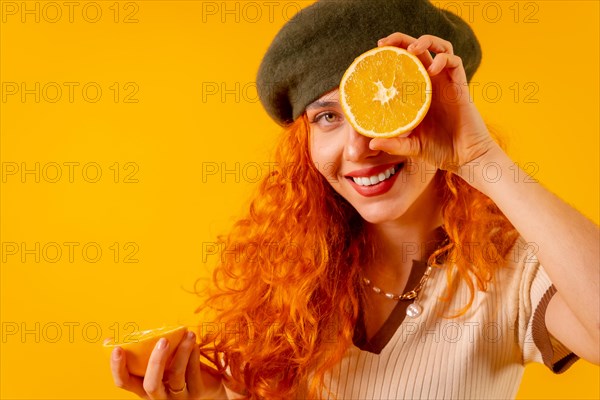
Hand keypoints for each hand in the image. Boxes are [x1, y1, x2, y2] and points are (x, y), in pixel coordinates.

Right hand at [110, 330, 219, 398]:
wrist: (207, 385)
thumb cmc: (177, 367)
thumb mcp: (161, 362)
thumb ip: (147, 351)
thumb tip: (126, 331)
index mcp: (144, 388)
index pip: (125, 383)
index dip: (117, 368)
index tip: (117, 348)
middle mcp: (159, 396)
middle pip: (151, 385)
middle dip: (156, 361)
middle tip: (163, 340)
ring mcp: (178, 397)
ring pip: (176, 375)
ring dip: (182, 351)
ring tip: (189, 334)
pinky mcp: (197, 393)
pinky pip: (193, 372)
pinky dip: (193, 355)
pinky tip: (194, 343)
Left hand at [369, 32, 498, 171]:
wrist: (466, 158)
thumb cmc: (440, 151)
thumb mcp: (411, 147)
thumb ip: (394, 143)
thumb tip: (372, 144)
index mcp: (419, 92)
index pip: (405, 63)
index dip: (392, 53)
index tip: (376, 51)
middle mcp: (432, 83)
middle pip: (420, 49)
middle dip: (402, 40)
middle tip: (385, 42)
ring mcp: (447, 83)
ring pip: (441, 48)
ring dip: (426, 41)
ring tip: (412, 49)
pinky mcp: (461, 86)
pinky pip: (454, 63)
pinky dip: (443, 60)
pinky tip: (431, 69)